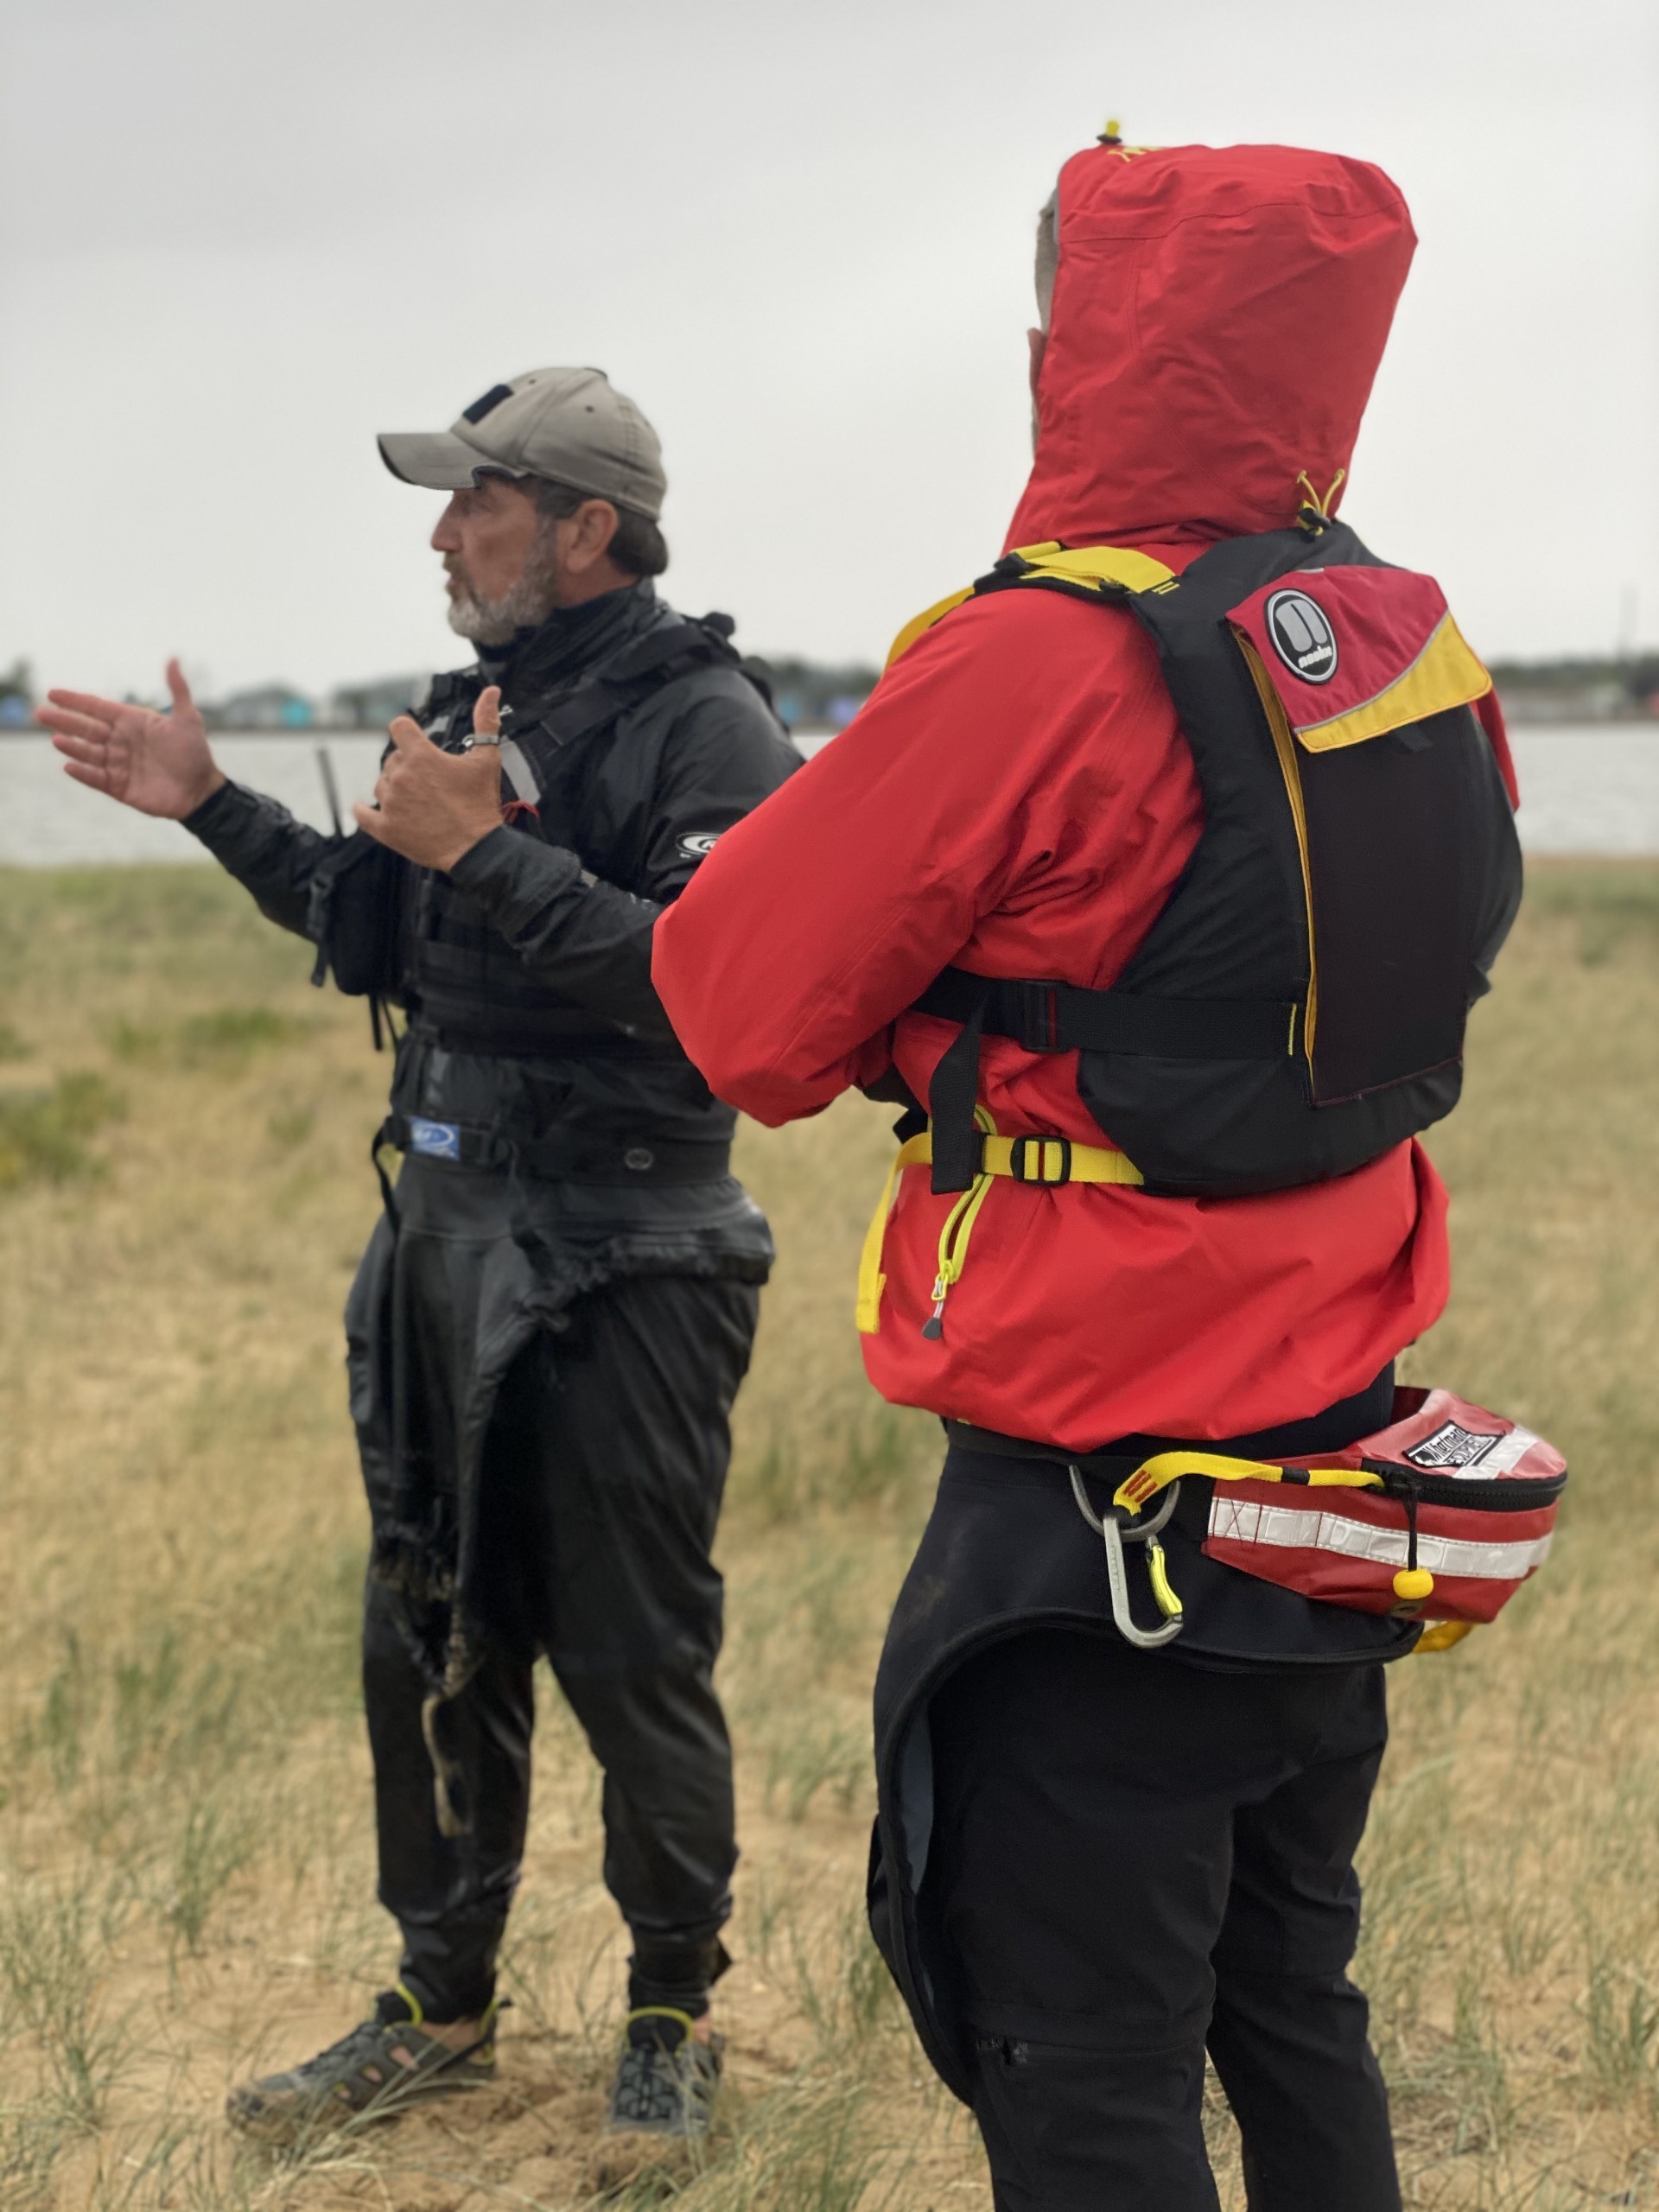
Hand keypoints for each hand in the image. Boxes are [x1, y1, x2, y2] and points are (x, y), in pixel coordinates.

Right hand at [39, 659, 225, 818]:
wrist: (202, 791)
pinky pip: (97, 778)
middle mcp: (121, 741)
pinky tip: (69, 766)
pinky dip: (84, 773)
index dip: (75, 700)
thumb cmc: (195, 753)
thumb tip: (173, 658)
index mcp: (132, 722)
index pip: (98, 707)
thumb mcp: (188, 719)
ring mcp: (119, 764)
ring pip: (89, 753)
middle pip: (87, 728)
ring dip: (72, 746)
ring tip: (57, 740)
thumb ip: (177, 689)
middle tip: (40, 714)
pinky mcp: (119, 787)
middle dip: (64, 720)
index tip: (52, 693)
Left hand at [353, 687, 504, 871]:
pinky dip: (364, 810)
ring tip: (416, 802)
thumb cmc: (481, 803)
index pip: (399, 727)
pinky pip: (362, 814)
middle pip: (392, 759)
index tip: (414, 741)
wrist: (477, 848)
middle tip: (428, 783)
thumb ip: (486, 721)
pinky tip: (368, 809)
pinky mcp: (385, 828)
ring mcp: (390, 803)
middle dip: (407, 767)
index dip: (408, 732)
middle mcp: (400, 776)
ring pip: (381, 785)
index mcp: (421, 756)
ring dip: (394, 789)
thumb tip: (492, 691)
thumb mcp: (487, 759)